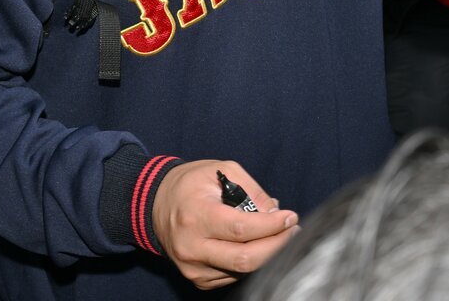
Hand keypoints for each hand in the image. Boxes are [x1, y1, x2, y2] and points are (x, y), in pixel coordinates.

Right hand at [152, 160, 298, 290]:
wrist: (155, 204)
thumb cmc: (190, 184)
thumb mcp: (221, 170)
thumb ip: (251, 189)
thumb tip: (275, 212)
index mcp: (196, 216)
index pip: (241, 229)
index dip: (271, 226)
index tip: (290, 217)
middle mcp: (192, 247)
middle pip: (245, 259)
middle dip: (277, 246)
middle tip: (293, 231)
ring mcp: (193, 267)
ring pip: (242, 270)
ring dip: (266, 253)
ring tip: (274, 232)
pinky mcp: (197, 278)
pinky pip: (233, 275)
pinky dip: (249, 261)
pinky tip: (253, 243)